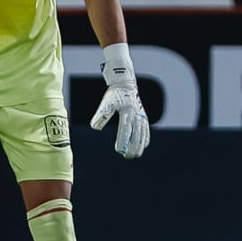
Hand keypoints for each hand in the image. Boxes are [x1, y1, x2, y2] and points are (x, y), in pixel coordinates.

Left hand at [89, 43, 149, 158]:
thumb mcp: (106, 103)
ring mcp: (141, 115)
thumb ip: (101, 115)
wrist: (126, 84)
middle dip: (132, 146)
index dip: (123, 140)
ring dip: (139, 145)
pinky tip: (143, 146)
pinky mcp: (143, 116)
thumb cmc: (113, 95)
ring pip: (143, 133)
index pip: (125, 129)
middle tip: (127, 156)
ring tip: (135, 155)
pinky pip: (146, 129)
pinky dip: (145, 138)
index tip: (119, 150)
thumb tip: (95, 127)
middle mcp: (136, 114)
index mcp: (127, 111)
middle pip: (136, 134)